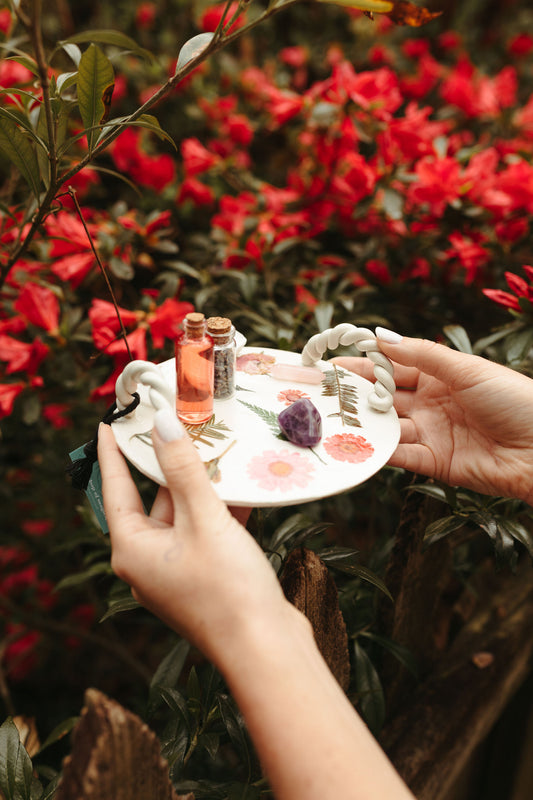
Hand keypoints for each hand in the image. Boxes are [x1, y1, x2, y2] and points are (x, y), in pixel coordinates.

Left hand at [97, 409, 288, 663]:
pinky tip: (241, 487)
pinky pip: (204, 532)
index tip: (110, 423)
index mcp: (132, 550)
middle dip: (169, 465)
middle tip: (177, 424)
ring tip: (215, 448)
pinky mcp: (203, 578)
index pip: (115, 489)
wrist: (265, 650)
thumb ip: (183, 469)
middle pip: (152, 501)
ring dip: (200, 486)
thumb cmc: (227, 588)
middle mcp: (147, 562)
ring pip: (183, 515)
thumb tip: (161, 423)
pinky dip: (219, 510)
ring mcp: (175, 573)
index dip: (113, 453)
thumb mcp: (204, 519)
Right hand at [333, 331, 532, 502]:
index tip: (332, 359)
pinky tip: (355, 445)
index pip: (393, 365)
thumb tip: (381, 335)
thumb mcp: (466, 369)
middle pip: (384, 396)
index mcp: (441, 375)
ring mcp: (432, 433)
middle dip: (354, 392)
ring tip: (329, 419)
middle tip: (320, 390)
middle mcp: (432, 403)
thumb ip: (422, 354)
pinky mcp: (435, 463)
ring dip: (361, 423)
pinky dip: (378, 452)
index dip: (364, 362)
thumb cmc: (515, 400)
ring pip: (387, 427)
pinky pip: (400, 456)